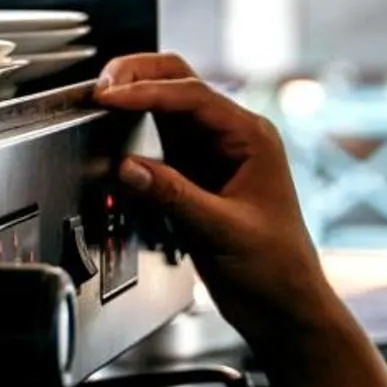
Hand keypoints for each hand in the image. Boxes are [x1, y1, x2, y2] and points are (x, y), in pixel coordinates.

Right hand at [92, 54, 336, 339]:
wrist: (284, 309)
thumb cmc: (276, 269)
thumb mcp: (221, 231)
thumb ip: (174, 196)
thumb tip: (129, 167)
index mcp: (252, 138)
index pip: (190, 96)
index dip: (145, 92)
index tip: (110, 98)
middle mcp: (234, 138)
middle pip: (180, 84)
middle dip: (139, 77)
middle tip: (102, 86)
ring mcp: (215, 156)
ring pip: (168, 110)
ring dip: (136, 102)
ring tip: (102, 104)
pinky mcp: (197, 178)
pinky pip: (161, 143)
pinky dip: (136, 135)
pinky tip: (117, 139)